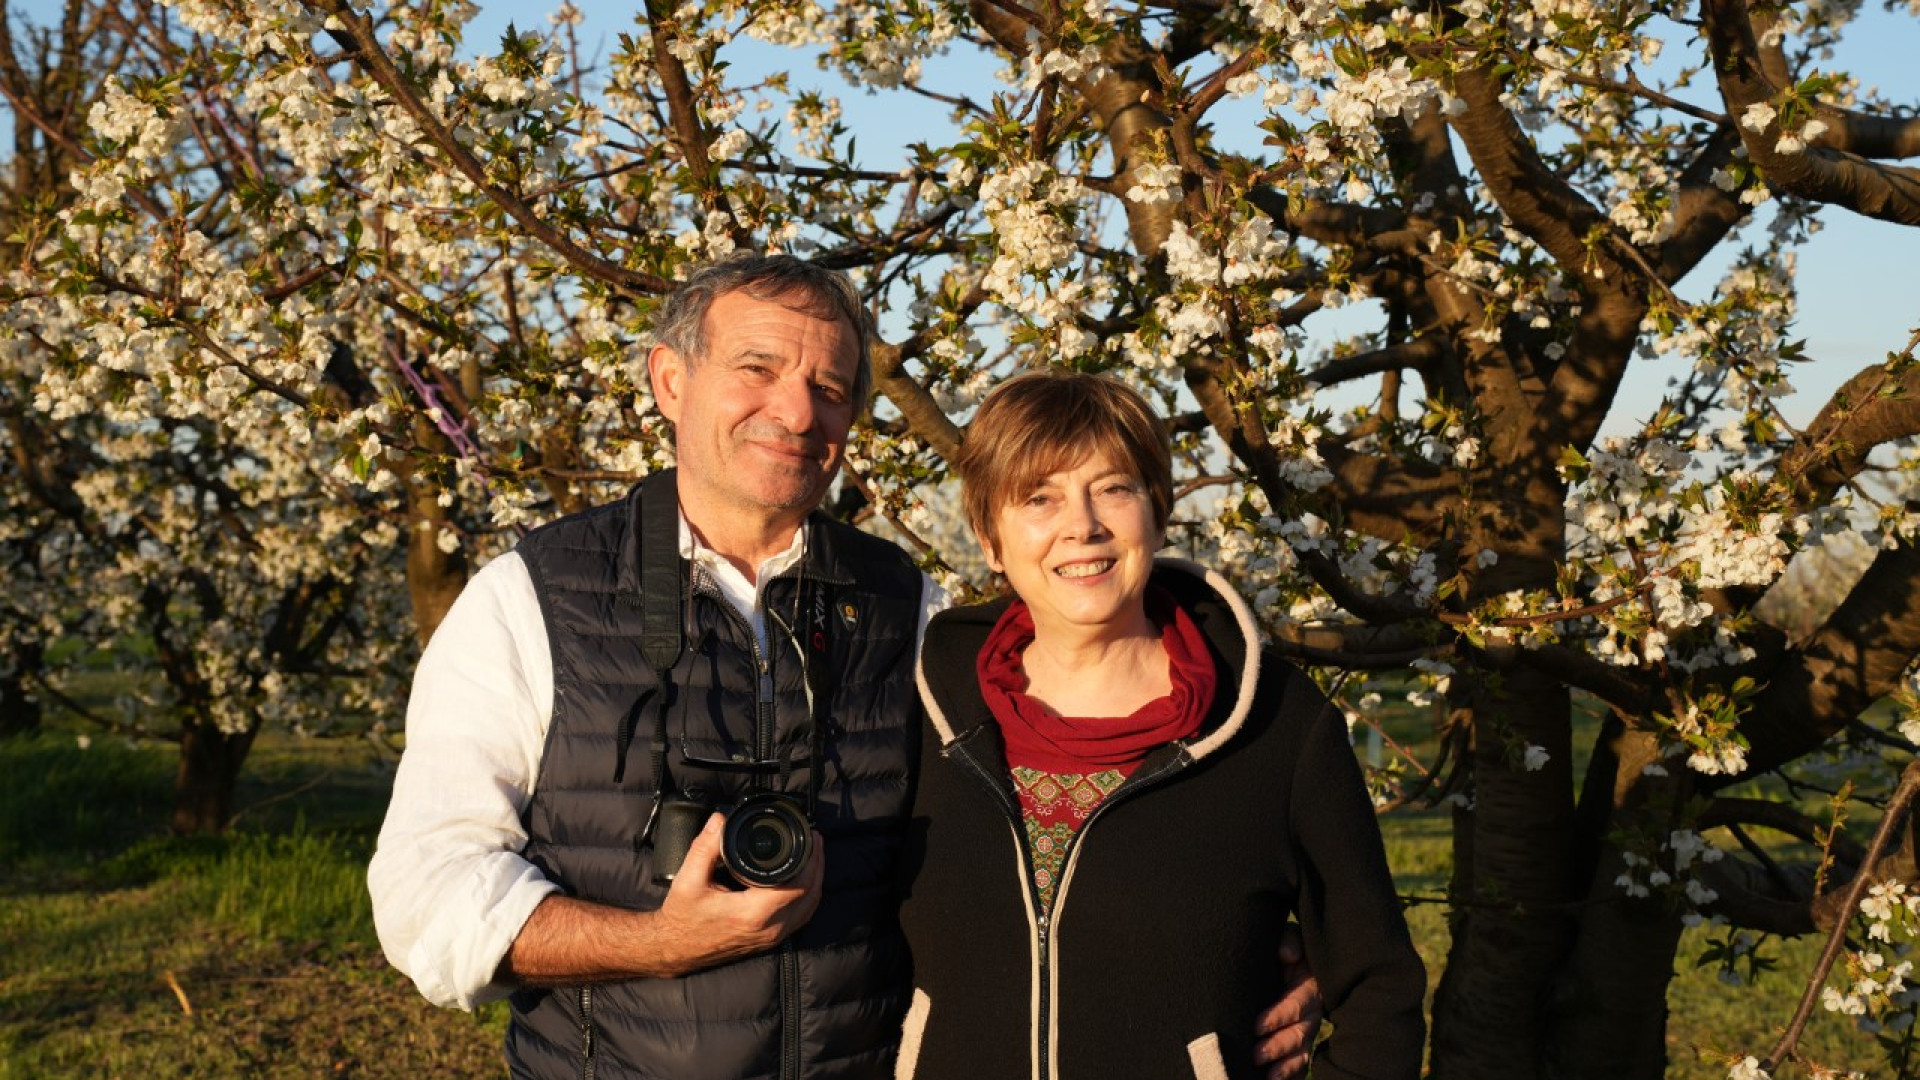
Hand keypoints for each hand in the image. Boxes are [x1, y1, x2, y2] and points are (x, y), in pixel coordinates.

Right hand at [653, 813, 825, 975]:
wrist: (675, 949)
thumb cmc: (682, 918)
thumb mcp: (688, 880)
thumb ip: (705, 847)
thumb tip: (720, 820)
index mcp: (752, 913)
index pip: (798, 885)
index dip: (811, 859)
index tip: (811, 836)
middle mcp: (768, 928)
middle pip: (810, 895)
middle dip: (817, 865)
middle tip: (815, 839)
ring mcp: (771, 938)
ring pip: (809, 908)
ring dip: (815, 881)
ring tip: (813, 855)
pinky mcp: (770, 941)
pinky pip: (800, 918)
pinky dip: (808, 898)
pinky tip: (803, 881)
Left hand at [1253, 925, 1323, 1079]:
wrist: (1286, 961)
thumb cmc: (1285, 950)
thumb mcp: (1289, 937)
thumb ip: (1288, 940)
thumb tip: (1287, 954)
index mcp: (1309, 986)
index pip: (1296, 1004)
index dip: (1278, 1016)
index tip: (1257, 1025)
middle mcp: (1312, 1012)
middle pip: (1299, 1033)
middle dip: (1278, 1046)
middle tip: (1256, 1055)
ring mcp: (1308, 1030)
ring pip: (1301, 1052)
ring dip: (1284, 1066)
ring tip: (1267, 1076)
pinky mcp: (1300, 1044)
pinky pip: (1300, 1064)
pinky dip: (1290, 1075)